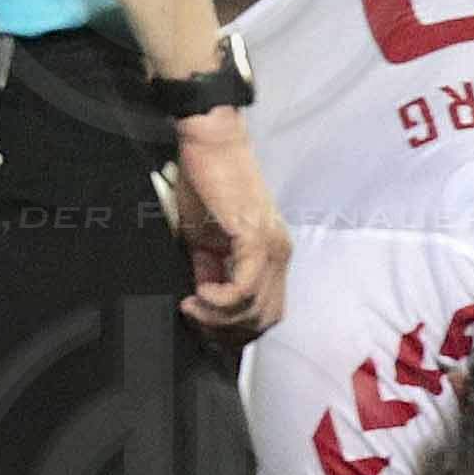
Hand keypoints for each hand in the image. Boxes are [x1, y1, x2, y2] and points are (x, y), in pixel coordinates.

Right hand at [165, 110, 288, 341]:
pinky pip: (244, 289)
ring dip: (219, 318)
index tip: (203, 324)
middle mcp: (280, 252)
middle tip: (196, 320)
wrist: (208, 144)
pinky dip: (219, 301)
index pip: (266, 311)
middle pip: (264, 318)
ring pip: (255, 310)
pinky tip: (200, 293)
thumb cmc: (205, 183)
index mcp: (272, 254)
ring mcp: (272, 246)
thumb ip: (209, 272)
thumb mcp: (203, 240)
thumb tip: (205, 301)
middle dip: (226, 331)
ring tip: (193, 305)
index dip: (234, 329)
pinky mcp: (256, 237)